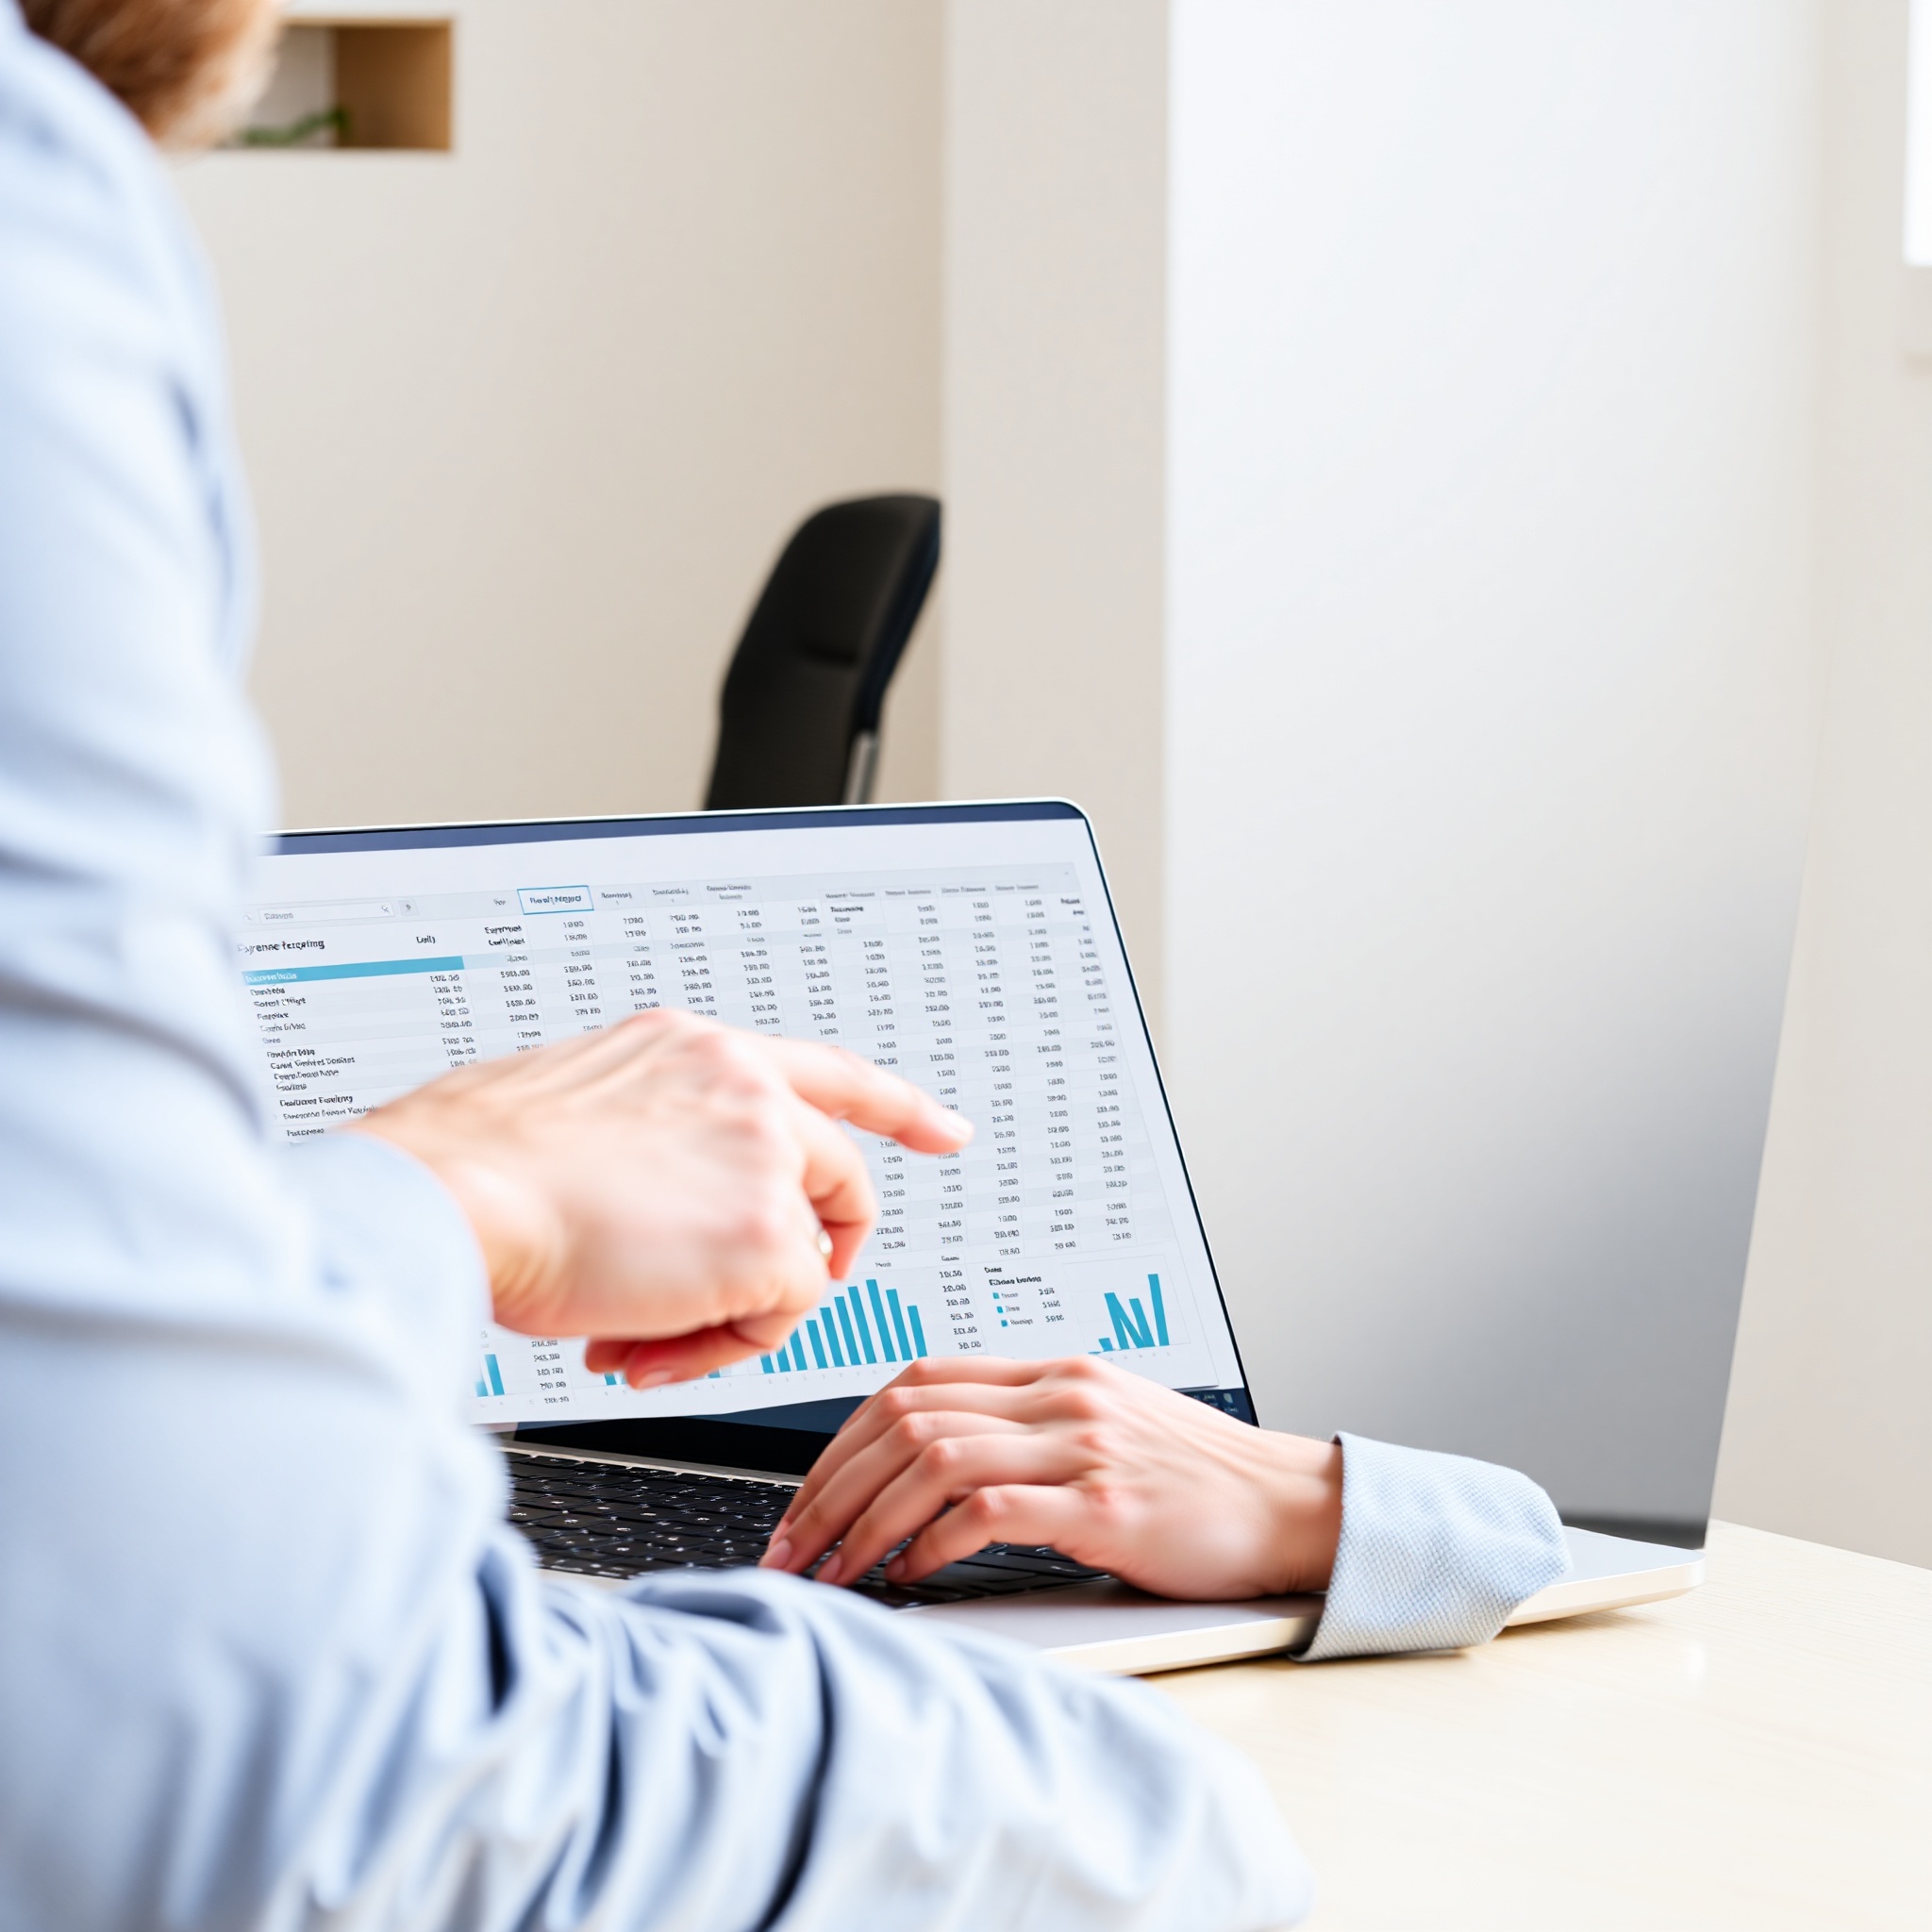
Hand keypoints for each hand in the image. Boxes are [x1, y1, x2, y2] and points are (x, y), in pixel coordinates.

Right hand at [348, 1010, 969, 1383]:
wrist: (449, 1193)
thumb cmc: (476, 1169)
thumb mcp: (579, 1114)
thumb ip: (656, 1147)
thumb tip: (671, 1224)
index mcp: (694, 1049)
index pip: (827, 1069)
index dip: (896, 1106)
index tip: (945, 1131)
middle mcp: (744, 1084)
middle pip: (840, 1176)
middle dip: (815, 1252)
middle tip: (755, 1302)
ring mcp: (765, 1151)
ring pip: (801, 1257)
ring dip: (725, 1312)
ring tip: (638, 1329)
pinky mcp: (768, 1230)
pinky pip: (783, 1314)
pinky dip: (719, 1347)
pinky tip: (644, 1342)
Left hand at [760, 1356, 1342, 1600]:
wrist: (1291, 1507)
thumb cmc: (1195, 1482)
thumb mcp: (1102, 1432)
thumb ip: (1024, 1435)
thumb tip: (924, 1476)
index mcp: (1052, 1373)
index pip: (915, 1382)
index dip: (842, 1440)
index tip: (804, 1499)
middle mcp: (1060, 1395)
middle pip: (906, 1417)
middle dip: (830, 1487)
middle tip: (793, 1548)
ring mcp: (1084, 1444)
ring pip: (933, 1458)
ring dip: (865, 1521)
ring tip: (833, 1573)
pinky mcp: (1107, 1504)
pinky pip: (989, 1510)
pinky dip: (931, 1544)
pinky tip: (909, 1577)